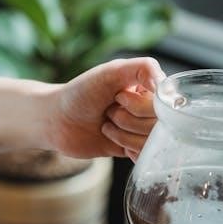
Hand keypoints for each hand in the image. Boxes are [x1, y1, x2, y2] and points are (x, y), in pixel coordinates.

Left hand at [45, 57, 164, 160]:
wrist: (57, 120)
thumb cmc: (82, 91)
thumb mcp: (112, 71)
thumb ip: (144, 68)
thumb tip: (166, 87)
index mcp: (150, 87)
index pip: (165, 105)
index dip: (140, 106)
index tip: (118, 97)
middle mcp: (151, 108)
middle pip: (158, 125)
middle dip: (127, 119)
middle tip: (109, 110)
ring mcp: (143, 129)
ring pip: (151, 142)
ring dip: (123, 133)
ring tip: (107, 123)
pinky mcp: (134, 148)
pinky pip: (145, 155)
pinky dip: (126, 146)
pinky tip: (111, 137)